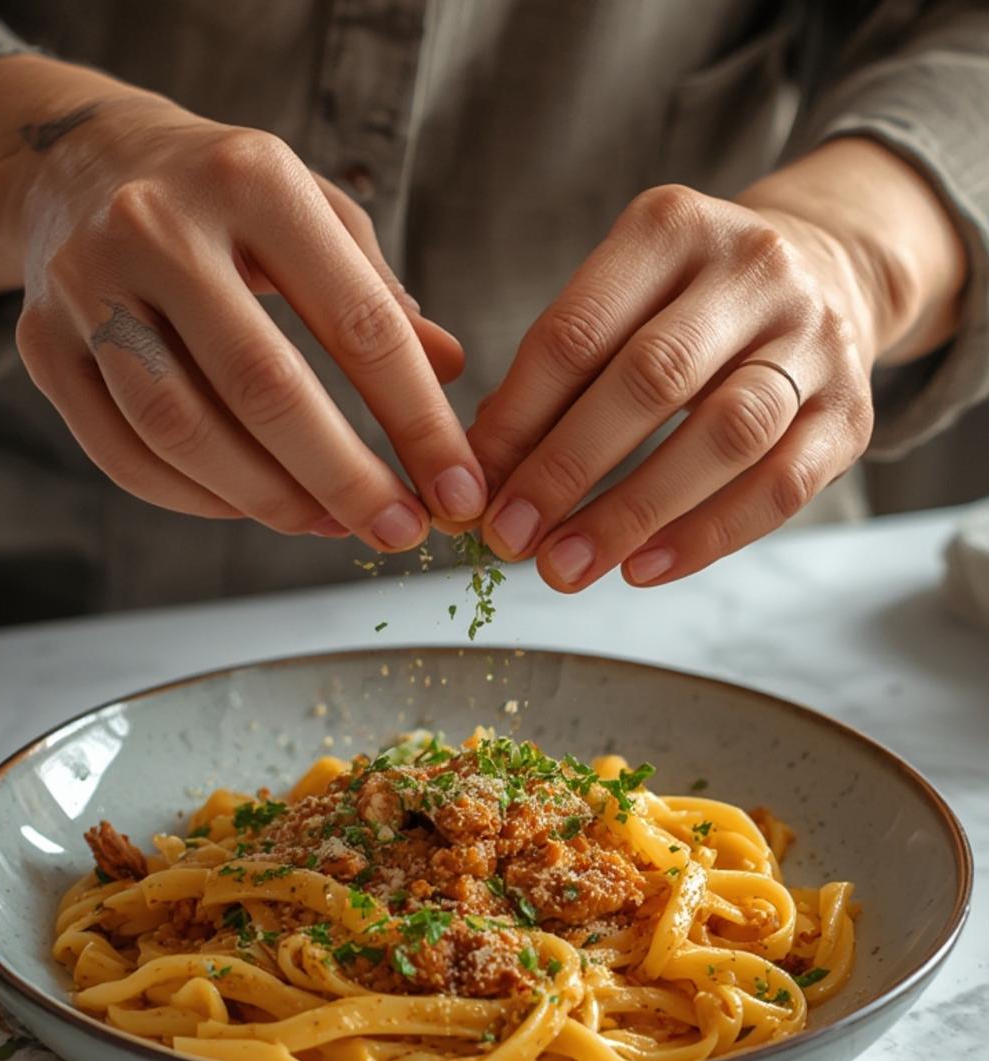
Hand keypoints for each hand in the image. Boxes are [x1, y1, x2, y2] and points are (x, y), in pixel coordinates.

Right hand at [0, 58, 485, 548]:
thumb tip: (450, 371)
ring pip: (182, 432)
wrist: (79, 164)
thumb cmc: (226, 202)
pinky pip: (126, 456)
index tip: (459, 491)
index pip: (358, 323)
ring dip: (270, 500)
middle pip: (263, 387)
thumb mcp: (316, 214)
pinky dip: (198, 501)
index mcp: (253, 180)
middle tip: (400, 534)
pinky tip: (251, 508)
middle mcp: (159, 226)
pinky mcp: (42, 344)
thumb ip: (380, 295)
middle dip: (346, 478)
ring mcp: (88, 286)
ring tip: (331, 524)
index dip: (418, 422)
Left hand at [470, 140, 964, 590]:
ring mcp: (813, 341)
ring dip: (633, 512)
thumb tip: (485, 465)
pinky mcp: (849, 412)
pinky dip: (706, 536)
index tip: (472, 486)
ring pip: (725, 435)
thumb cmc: (689, 303)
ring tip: (566, 566)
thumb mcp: (623, 296)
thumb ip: (560, 368)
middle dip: (569, 468)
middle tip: (510, 537)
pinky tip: (643, 569)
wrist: (829, 271)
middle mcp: (753, 271)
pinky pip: (781, 487)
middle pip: (652, 378)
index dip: (518, 417)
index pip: (578, 331)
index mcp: (672, 229)